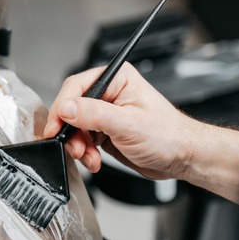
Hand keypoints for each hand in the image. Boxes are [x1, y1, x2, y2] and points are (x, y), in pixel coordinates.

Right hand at [44, 62, 196, 179]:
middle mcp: (109, 93)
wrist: (183, 158)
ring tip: (90, 157)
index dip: (62, 107)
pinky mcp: (104, 131)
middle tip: (75, 147)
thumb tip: (66, 108)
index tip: (55, 127)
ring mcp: (105, 113)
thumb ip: (94, 114)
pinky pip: (82, 139)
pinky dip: (85, 152)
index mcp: (117, 79)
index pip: (76, 87)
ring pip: (74, 127)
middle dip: (71, 132)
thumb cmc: (169, 136)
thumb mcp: (129, 125)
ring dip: (78, 145)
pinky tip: (95, 160)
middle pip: (72, 108)